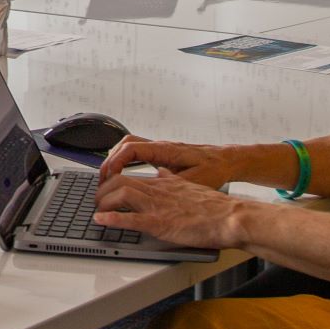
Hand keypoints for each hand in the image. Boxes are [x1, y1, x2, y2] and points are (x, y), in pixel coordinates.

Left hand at [91, 168, 248, 248]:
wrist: (231, 217)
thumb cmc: (216, 207)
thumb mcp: (191, 186)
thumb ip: (174, 180)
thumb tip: (163, 173)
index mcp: (165, 184)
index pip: (131, 176)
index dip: (114, 181)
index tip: (106, 188)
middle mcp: (158, 191)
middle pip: (120, 181)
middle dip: (103, 190)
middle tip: (96, 200)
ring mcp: (158, 206)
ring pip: (122, 194)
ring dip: (104, 202)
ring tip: (96, 210)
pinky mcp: (161, 223)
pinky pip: (131, 219)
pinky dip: (113, 219)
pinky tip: (101, 220)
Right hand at [97, 135, 239, 189]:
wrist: (227, 161)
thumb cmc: (214, 169)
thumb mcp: (195, 180)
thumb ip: (173, 182)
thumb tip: (153, 185)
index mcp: (165, 150)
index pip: (131, 148)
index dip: (116, 161)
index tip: (109, 176)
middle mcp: (160, 146)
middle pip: (125, 144)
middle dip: (110, 159)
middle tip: (102, 179)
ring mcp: (160, 149)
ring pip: (129, 146)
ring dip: (116, 159)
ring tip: (108, 177)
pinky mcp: (162, 155)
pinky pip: (137, 153)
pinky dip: (125, 161)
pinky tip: (123, 175)